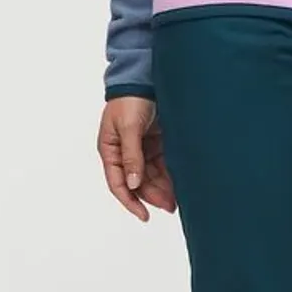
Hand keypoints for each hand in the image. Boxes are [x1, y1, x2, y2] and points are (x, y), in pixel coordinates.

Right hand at [99, 95, 177, 219]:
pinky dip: (170, 175)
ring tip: (178, 200)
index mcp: (110, 150)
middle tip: (170, 207)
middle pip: (138, 182)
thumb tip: (133, 183)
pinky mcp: (156, 142)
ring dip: (163, 188)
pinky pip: (162, 164)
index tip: (144, 215)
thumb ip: (132, 157)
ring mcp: (141, 148)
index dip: (130, 202)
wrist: (145, 76)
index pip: (118, 183)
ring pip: (151, 176)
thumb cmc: (130, 100)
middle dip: (153, 196)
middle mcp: (125, 152)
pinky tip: (180, 184)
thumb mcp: (129, 129)